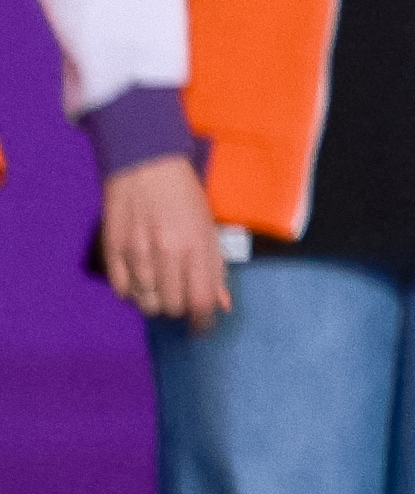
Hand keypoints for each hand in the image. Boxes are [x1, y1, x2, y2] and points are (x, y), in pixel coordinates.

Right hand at [98, 156, 232, 327]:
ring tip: (161, 285)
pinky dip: (133, 292)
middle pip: (172, 306)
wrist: (145, 165)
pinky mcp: (112, 251)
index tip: (202, 328)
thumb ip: (215, 267)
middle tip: (181, 294)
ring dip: (156, 300)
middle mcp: (166, 253)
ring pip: (146, 303)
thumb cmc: (184, 195)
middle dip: (180, 307)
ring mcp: (137, 253)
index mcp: (196, 246)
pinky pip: (122, 291)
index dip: (203, 322)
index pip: (200, 300)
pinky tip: (141, 278)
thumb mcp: (209, 227)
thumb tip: (222, 304)